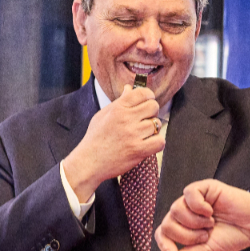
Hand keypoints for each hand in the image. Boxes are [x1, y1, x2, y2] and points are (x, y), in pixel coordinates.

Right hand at [62, 87, 163, 201]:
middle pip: (153, 106)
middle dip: (152, 112)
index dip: (148, 96)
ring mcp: (133, 135)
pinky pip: (160, 141)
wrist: (89, 162)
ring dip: (152, 130)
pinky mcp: (138, 150)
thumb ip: (119, 102)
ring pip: (157, 124)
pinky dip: (156, 143)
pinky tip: (147, 144)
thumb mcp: (103, 115)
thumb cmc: (95, 138)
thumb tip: (128, 88)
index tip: (147, 102)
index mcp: (117, 108)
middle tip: (145, 120)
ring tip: (142, 135)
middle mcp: (126, 119)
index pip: (142, 93)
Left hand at [155, 180, 249, 250]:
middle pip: (168, 224)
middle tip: (206, 235)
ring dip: (195, 222)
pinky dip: (199, 206)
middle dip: (187, 236)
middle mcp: (185, 212)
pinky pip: (189, 194)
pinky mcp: (204, 187)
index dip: (164, 245)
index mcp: (183, 226)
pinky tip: (210, 211)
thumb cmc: (232, 235)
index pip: (163, 234)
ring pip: (176, 210)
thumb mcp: (208, 249)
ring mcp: (193, 199)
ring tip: (211, 223)